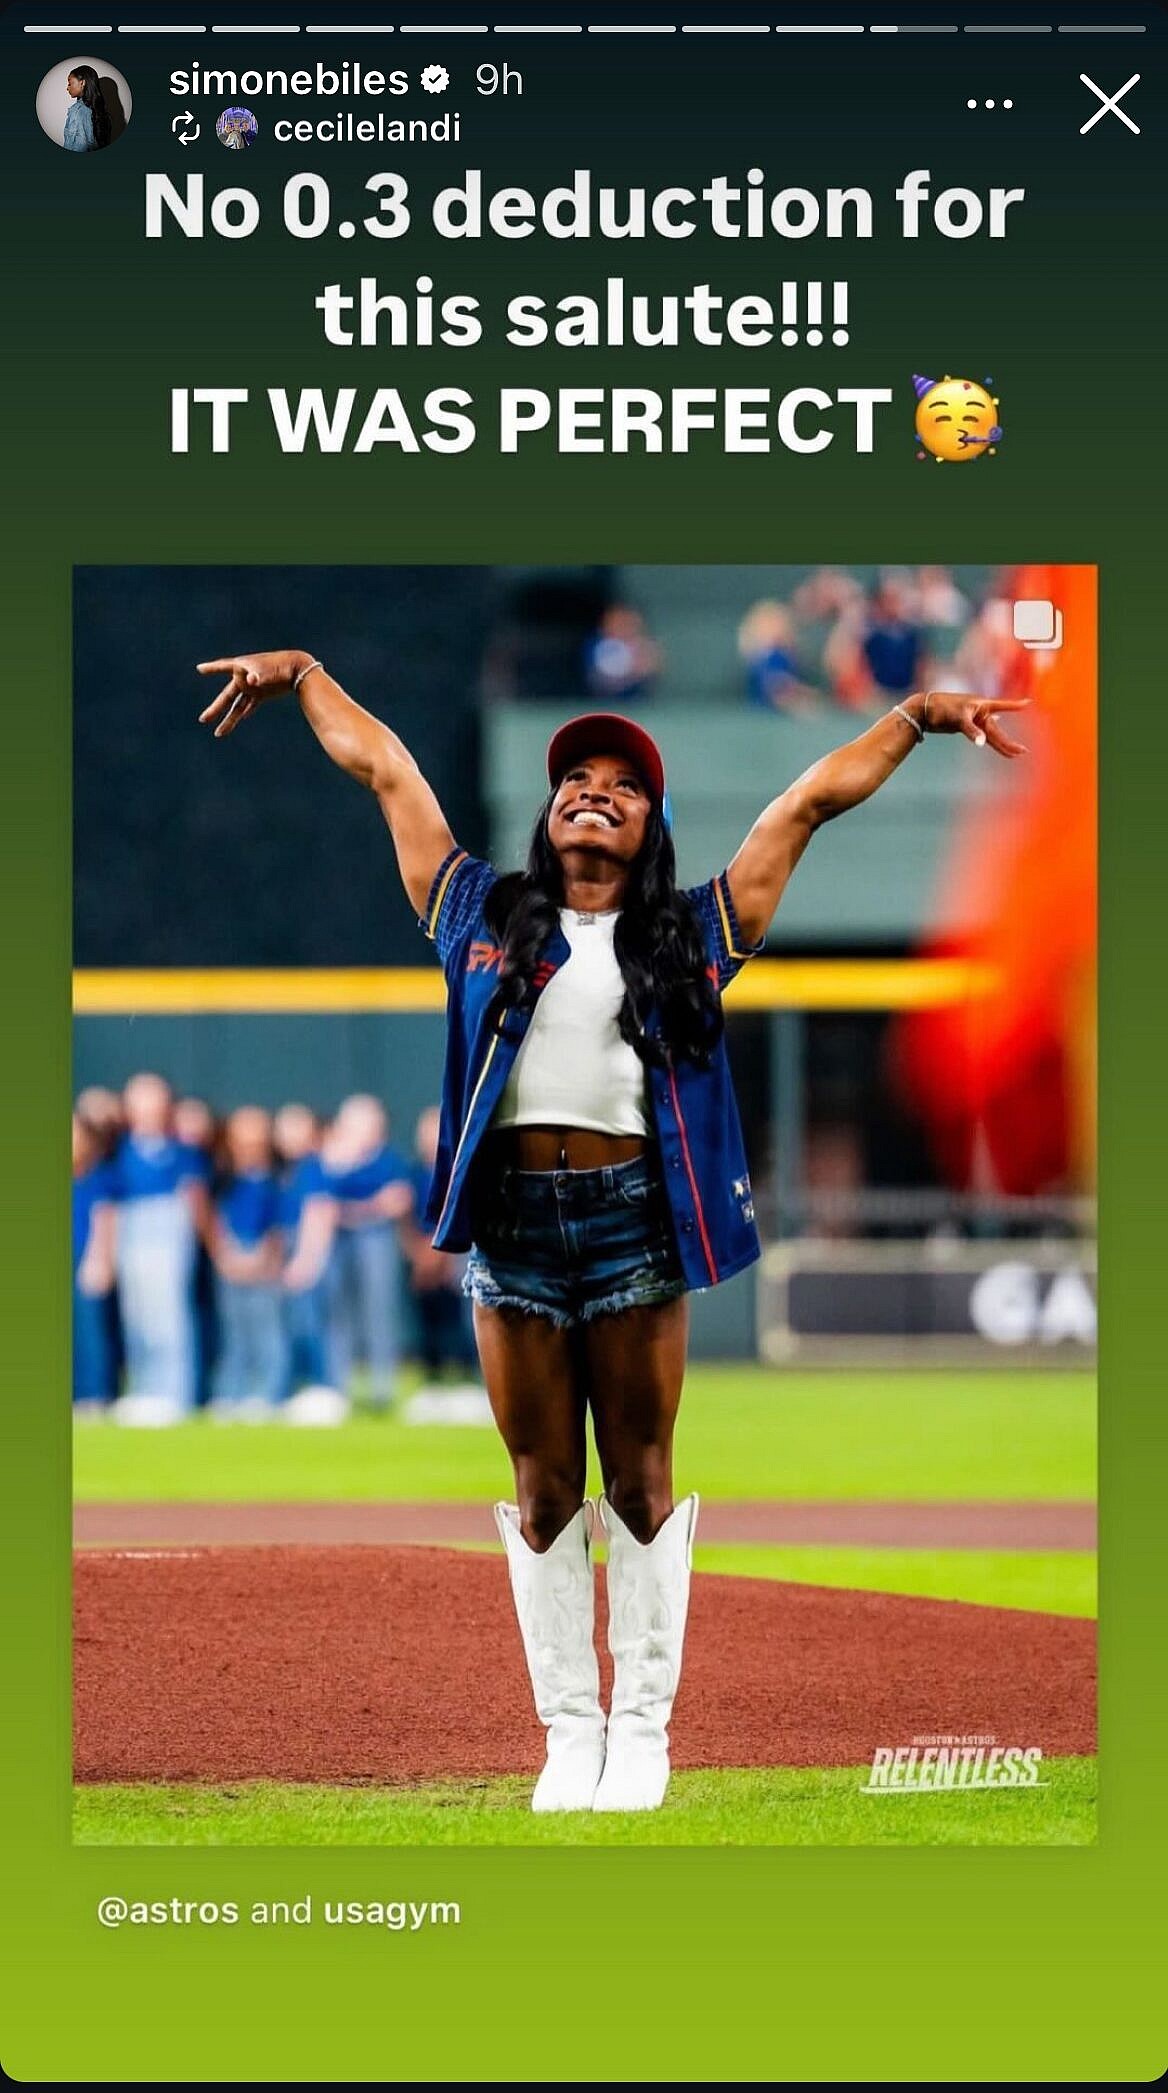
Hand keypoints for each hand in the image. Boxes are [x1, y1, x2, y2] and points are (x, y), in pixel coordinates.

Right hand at [197, 649, 311, 737]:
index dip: (211, 668)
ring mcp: (253, 687)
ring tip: (218, 733)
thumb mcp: (267, 670)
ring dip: (229, 719)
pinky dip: (246, 712)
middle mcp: (244, 678)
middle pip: (226, 696)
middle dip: (215, 709)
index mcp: (241, 667)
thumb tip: (252, 680)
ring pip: (237, 706)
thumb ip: (258, 675)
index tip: (199, 668)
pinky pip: (250, 705)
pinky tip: (240, 719)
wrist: (298, 669)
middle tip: (203, 719)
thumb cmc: (280, 666)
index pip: (222, 667)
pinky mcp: (262, 694)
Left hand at [918, 690, 1028, 757]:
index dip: (1015, 706)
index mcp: (981, 706)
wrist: (923, 709)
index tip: (1028, 703)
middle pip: (997, 731)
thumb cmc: (941, 708)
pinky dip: (987, 738)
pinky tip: (991, 738)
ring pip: (990, 735)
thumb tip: (983, 743)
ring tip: (1013, 754)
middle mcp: (979, 713)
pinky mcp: (965, 726)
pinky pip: (980, 734)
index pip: (1002, 706)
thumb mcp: (958, 718)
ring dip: (1000, 745)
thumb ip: (971, 731)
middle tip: (1022, 753)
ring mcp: (972, 720)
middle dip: (1008, 742)